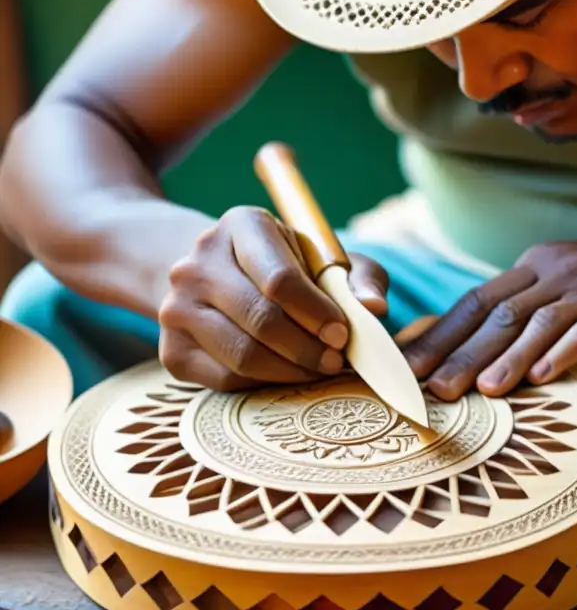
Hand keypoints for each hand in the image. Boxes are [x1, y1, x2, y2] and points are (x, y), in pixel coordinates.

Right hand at [157, 206, 388, 390]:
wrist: (213, 276)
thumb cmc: (286, 266)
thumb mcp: (326, 258)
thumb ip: (359, 277)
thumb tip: (374, 308)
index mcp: (242, 226)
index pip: (279, 279)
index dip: (317, 313)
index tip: (343, 333)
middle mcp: (198, 263)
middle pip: (261, 320)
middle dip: (309, 348)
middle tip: (336, 360)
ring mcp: (176, 308)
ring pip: (243, 355)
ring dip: (292, 371)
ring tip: (318, 368)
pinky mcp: (171, 351)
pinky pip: (226, 379)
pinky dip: (265, 383)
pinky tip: (286, 372)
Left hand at [402, 222, 576, 400]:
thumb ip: (539, 303)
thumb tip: (496, 342)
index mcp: (539, 265)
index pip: (477, 299)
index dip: (440, 333)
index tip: (409, 365)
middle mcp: (557, 271)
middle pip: (494, 313)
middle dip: (456, 352)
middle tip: (424, 390)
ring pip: (534, 323)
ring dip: (501, 358)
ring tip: (473, 392)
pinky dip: (562, 353)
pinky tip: (542, 379)